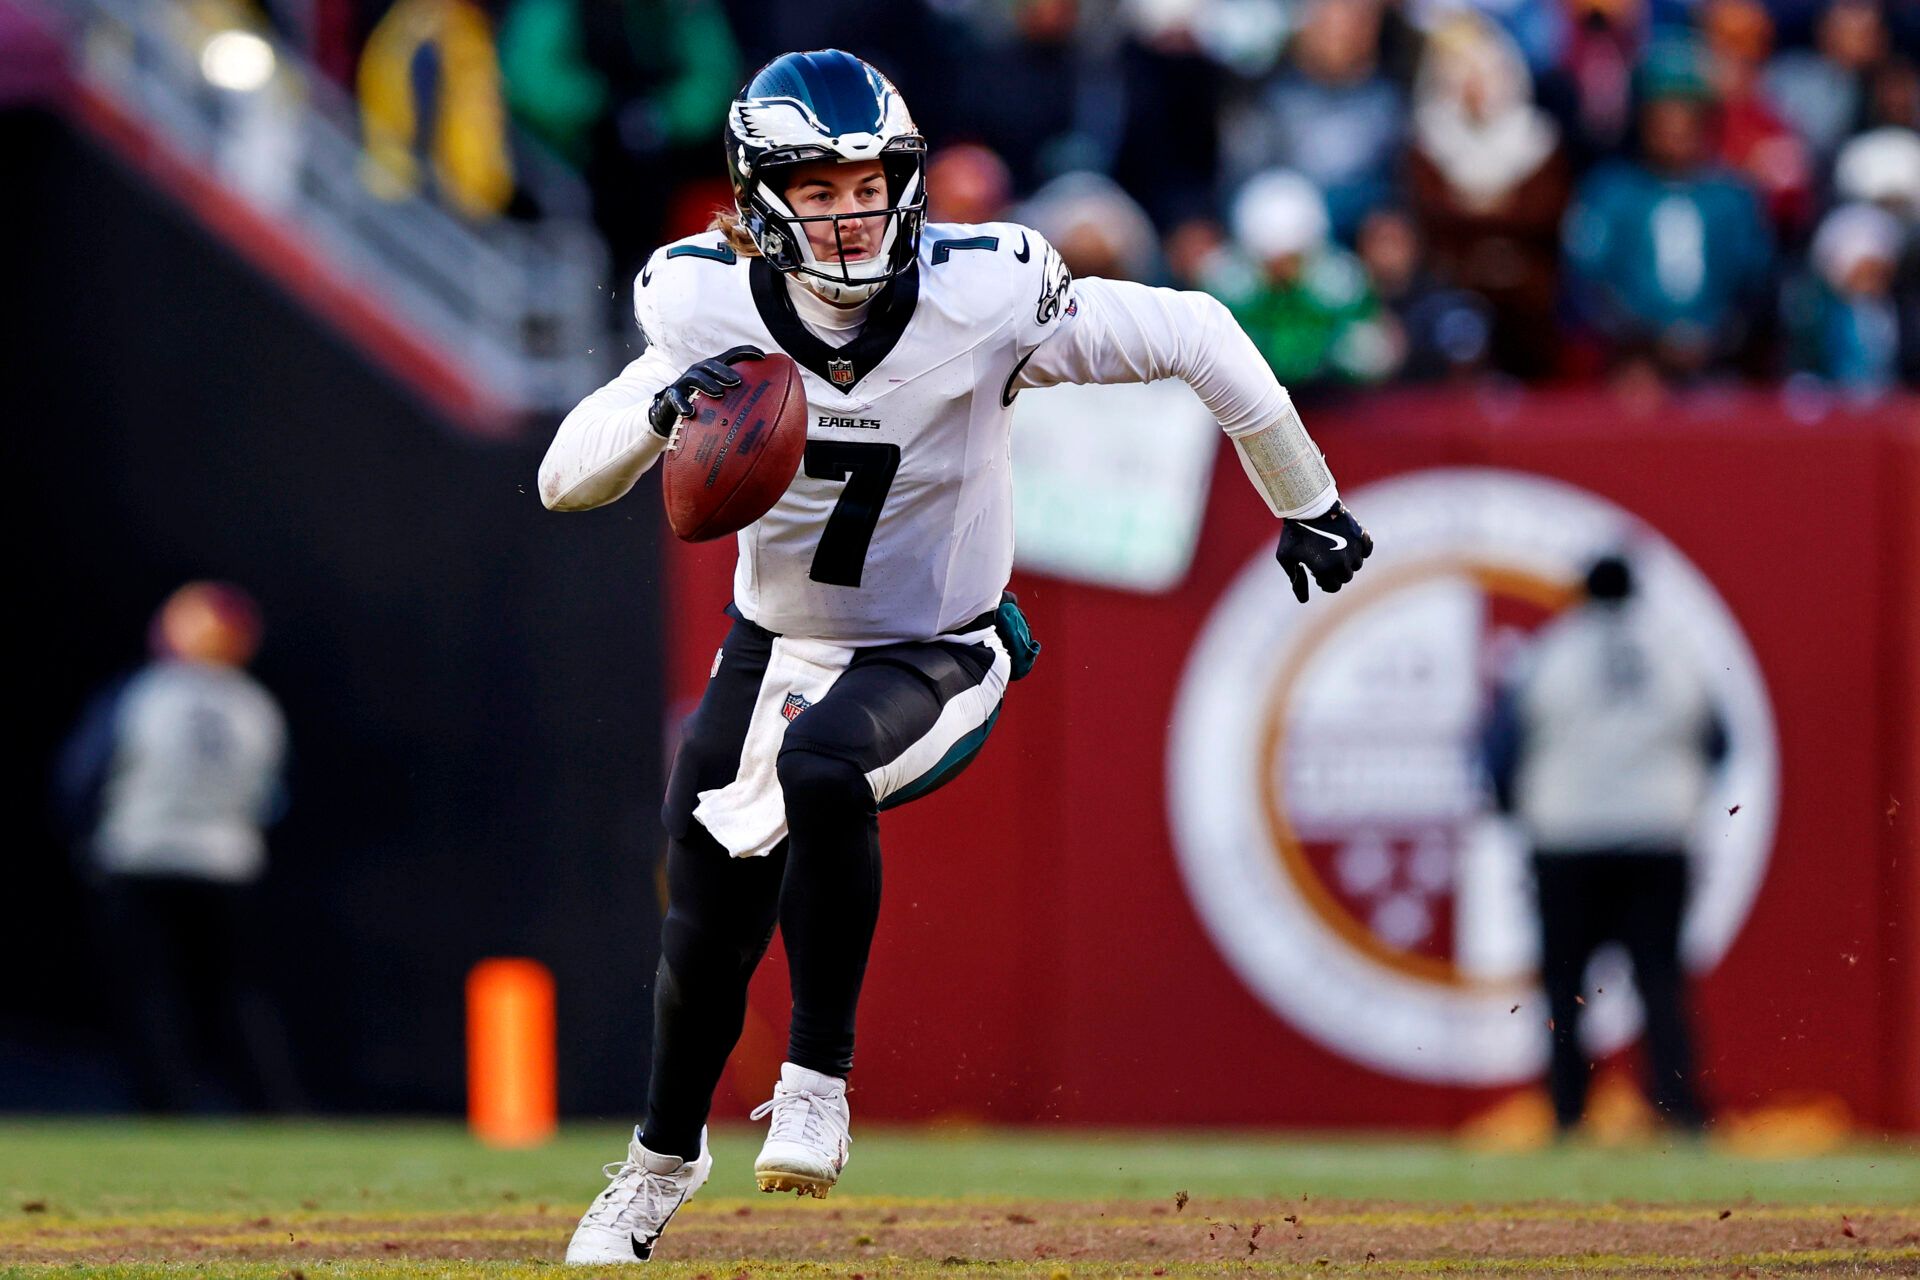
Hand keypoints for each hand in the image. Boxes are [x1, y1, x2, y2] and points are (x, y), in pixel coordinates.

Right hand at [647, 346, 765, 436]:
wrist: (671, 412)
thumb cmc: (703, 405)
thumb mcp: (722, 400)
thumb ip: (742, 400)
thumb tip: (772, 413)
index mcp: (714, 369)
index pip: (731, 355)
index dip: (746, 352)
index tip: (763, 357)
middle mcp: (699, 371)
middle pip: (712, 364)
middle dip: (725, 371)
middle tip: (738, 381)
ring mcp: (684, 382)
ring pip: (695, 378)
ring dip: (708, 384)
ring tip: (719, 393)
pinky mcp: (672, 395)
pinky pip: (676, 397)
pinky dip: (683, 404)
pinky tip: (691, 412)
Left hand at [1275, 500, 1372, 602]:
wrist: (1306, 505)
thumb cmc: (1294, 532)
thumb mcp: (1287, 557)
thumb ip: (1296, 579)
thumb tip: (1304, 600)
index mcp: (1325, 570)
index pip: (1333, 587)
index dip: (1325, 582)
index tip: (1317, 573)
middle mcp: (1342, 562)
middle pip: (1346, 577)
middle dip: (1335, 573)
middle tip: (1325, 561)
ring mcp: (1353, 548)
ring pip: (1357, 564)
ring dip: (1347, 561)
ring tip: (1334, 551)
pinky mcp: (1360, 534)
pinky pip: (1368, 548)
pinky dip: (1361, 549)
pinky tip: (1350, 545)